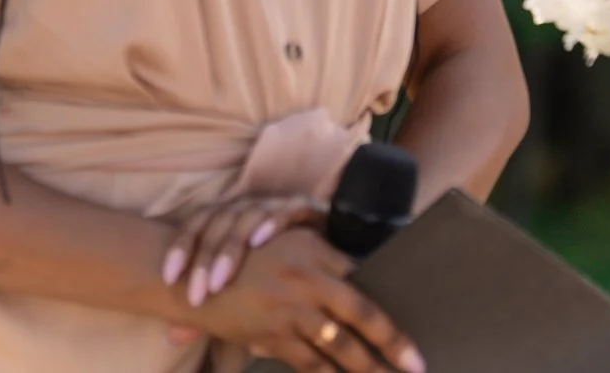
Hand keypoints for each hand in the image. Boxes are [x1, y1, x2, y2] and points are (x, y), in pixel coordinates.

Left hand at [162, 192, 324, 305]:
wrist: (321, 253)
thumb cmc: (274, 269)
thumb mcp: (239, 287)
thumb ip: (210, 305)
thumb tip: (175, 335)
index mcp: (227, 219)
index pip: (197, 221)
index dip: (181, 246)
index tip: (169, 278)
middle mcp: (248, 208)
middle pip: (218, 221)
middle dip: (204, 258)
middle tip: (199, 293)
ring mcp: (276, 205)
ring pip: (247, 215)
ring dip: (231, 247)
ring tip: (220, 280)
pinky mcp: (306, 208)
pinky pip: (288, 209)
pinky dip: (271, 223)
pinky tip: (259, 242)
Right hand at [183, 228, 424, 372]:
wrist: (194, 279)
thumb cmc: (247, 261)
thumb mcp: (289, 249)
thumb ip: (323, 263)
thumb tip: (358, 279)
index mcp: (315, 251)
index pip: (364, 275)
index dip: (388, 295)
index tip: (408, 316)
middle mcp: (308, 278)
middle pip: (363, 313)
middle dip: (392, 342)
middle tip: (416, 365)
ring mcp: (289, 310)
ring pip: (339, 344)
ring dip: (365, 367)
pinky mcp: (270, 336)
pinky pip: (307, 362)